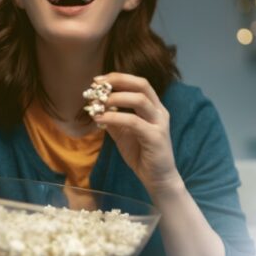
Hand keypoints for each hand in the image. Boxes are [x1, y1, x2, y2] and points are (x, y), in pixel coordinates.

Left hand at [91, 73, 180, 192]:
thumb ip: (114, 119)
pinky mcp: (155, 137)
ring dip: (115, 98)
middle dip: (118, 81)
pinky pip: (133, 122)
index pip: (139, 84)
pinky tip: (100, 120)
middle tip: (97, 86)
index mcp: (154, 108)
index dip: (119, 78)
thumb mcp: (124, 133)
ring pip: (139, 100)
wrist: (158, 178)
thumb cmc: (142, 155)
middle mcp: (159, 112)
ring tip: (97, 103)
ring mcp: (159, 123)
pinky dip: (114, 118)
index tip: (98, 81)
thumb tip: (97, 107)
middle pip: (142, 85)